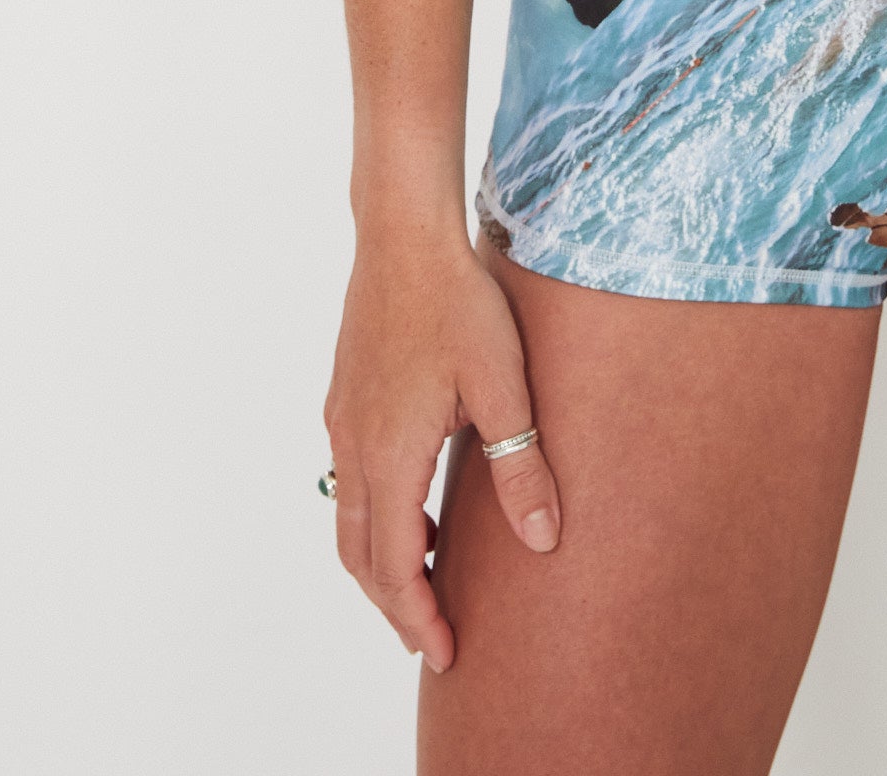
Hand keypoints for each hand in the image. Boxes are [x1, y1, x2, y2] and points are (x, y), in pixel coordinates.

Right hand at [324, 233, 560, 671]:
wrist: (403, 234)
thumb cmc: (457, 302)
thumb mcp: (503, 385)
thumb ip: (521, 466)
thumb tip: (544, 542)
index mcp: (389, 455)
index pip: (394, 566)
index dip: (417, 617)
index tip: (445, 652)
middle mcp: (353, 446)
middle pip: (359, 555)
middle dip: (394, 604)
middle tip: (432, 637)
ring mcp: (343, 420)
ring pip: (348, 518)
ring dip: (381, 561)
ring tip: (425, 582)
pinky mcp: (346, 396)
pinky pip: (348, 481)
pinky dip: (374, 517)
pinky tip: (416, 506)